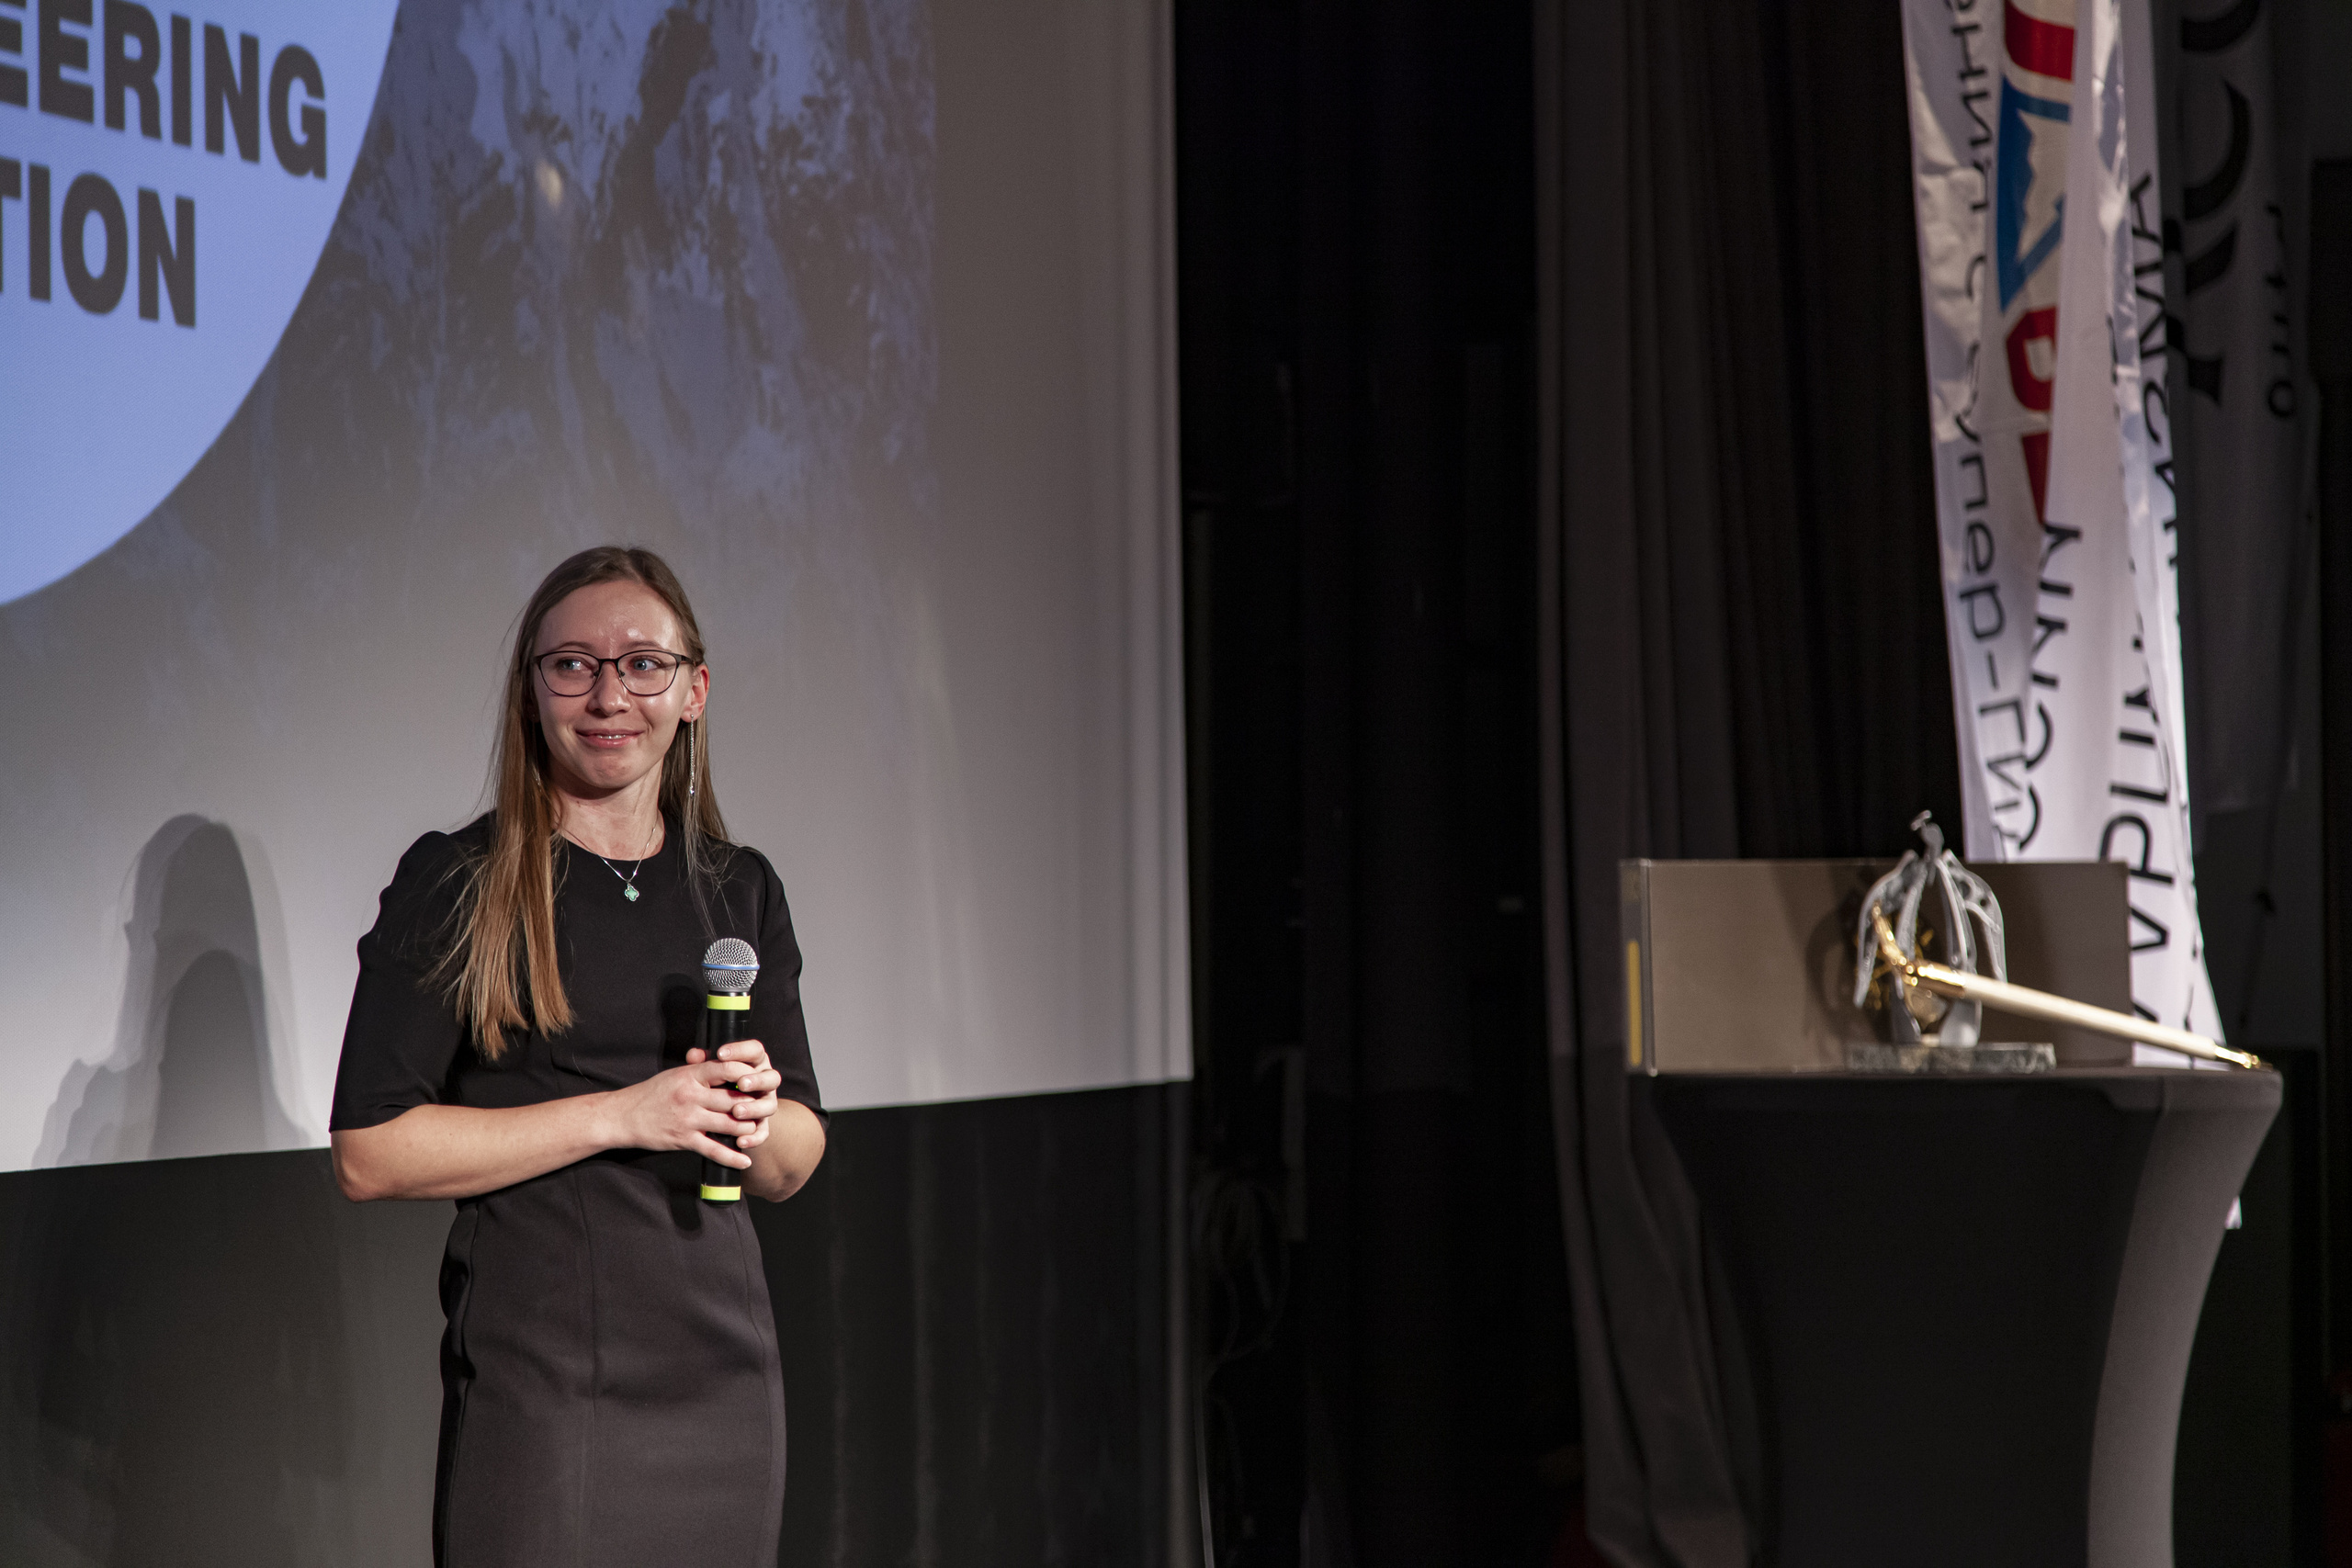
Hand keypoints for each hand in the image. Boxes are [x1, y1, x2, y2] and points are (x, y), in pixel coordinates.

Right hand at [607, 1041, 777, 1166]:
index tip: (756, 1078)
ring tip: (756, 1129)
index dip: (746, 1073)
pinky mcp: (684, 1139)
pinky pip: (714, 1150)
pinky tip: (745, 1161)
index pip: (727, 1068)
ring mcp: (688, 1119)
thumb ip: (701, 1069)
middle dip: (753, 1105)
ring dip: (748, 1129)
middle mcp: (691, 1095)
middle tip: (764, 1107)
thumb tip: (726, 1062)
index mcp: (690, 1075)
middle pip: (734, 1099)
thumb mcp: (676, 1074)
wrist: (623, 1116)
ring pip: (730, 1124)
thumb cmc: (652, 1093)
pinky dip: (732, 1157)